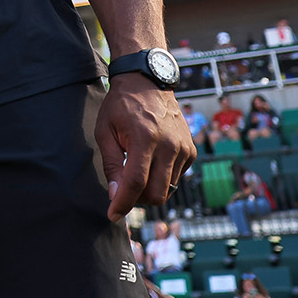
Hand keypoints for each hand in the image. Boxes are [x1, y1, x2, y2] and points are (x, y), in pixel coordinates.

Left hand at [98, 77, 197, 221]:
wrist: (147, 82)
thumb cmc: (121, 106)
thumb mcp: (105, 131)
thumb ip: (111, 164)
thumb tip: (115, 196)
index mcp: (145, 138)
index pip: (135, 182)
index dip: (123, 203)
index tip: (112, 215)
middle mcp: (170, 145)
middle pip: (156, 194)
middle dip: (137, 199)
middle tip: (122, 189)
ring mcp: (184, 149)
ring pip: (167, 190)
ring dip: (149, 190)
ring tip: (134, 170)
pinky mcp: (191, 151)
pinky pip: (176, 178)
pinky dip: (161, 178)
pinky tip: (150, 161)